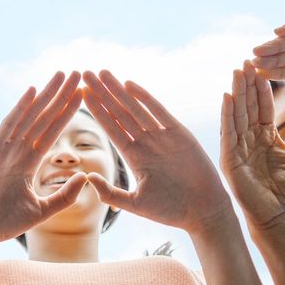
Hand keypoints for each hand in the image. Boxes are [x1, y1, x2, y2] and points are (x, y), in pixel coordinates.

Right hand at [0, 71, 84, 259]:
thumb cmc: (2, 223)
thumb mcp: (40, 210)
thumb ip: (64, 196)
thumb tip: (85, 177)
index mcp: (27, 162)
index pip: (52, 130)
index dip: (67, 112)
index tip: (83, 93)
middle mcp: (16, 150)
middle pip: (44, 116)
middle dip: (61, 95)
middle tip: (77, 74)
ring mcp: (3, 148)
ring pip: (30, 116)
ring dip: (47, 95)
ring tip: (63, 75)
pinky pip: (9, 126)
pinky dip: (20, 108)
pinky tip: (33, 91)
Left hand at [82, 70, 229, 233]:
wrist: (203, 212)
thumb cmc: (171, 210)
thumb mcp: (136, 203)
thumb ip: (110, 193)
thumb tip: (87, 177)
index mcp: (135, 157)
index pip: (111, 128)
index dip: (97, 111)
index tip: (81, 94)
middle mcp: (146, 142)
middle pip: (119, 113)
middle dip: (103, 93)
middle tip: (86, 73)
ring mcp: (162, 136)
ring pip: (135, 108)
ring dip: (118, 91)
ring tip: (102, 73)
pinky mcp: (180, 134)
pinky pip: (159, 112)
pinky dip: (145, 98)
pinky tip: (129, 86)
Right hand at [220, 63, 284, 230]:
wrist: (276, 217)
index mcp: (265, 137)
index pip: (262, 107)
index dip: (262, 88)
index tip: (263, 67)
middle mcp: (249, 139)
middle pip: (247, 105)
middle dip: (246, 83)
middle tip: (246, 60)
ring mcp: (238, 147)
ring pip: (237, 113)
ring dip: (236, 92)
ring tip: (236, 71)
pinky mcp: (230, 158)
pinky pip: (228, 131)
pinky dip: (227, 113)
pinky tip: (227, 96)